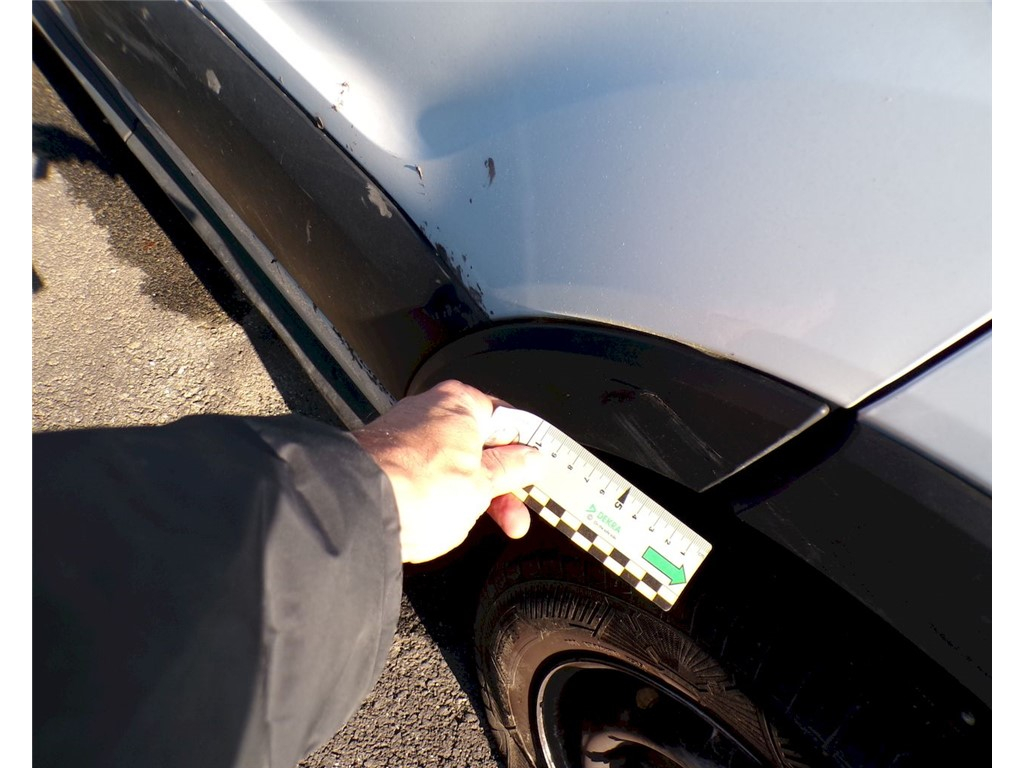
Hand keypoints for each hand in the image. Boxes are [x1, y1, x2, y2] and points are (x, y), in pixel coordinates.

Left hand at [353, 380, 540, 563]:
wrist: (354, 511)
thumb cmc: (416, 488)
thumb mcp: (482, 485)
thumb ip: (510, 470)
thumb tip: (530, 459)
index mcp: (461, 403)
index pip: (508, 420)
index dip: (525, 450)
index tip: (537, 474)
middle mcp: (430, 411)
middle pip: (479, 445)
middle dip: (498, 485)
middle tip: (513, 514)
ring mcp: (404, 436)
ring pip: (451, 464)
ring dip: (468, 496)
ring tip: (470, 524)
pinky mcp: (384, 462)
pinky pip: (424, 477)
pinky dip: (436, 498)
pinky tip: (438, 520)